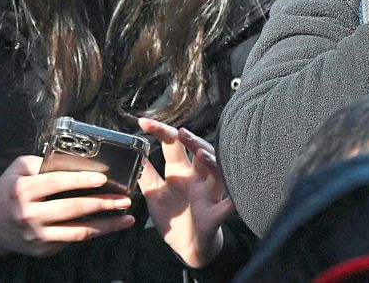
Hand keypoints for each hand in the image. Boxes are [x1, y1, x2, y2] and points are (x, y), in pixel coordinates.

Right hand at [0, 155, 134, 258]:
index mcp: (22, 190)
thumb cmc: (9, 191)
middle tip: (125, 199)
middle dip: (102, 203)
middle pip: (71, 208)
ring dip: (106, 224)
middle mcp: (28, 214)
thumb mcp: (18, 170)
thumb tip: (76, 160)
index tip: (103, 177)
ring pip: (77, 231)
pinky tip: (110, 226)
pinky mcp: (42, 249)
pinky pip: (72, 240)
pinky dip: (93, 233)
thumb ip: (44, 162)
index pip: (56, 183)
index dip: (81, 179)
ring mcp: (36, 235)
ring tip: (126, 217)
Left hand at [138, 118, 233, 268]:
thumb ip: (146, 175)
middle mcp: (197, 178)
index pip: (173, 146)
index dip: (161, 132)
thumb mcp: (155, 195)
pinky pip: (228, 207)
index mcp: (181, 172)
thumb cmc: (175, 217)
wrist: (189, 246)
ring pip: (216, 173)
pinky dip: (234, 202)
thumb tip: (134, 154)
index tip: (143, 122)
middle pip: (199, 152)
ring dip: (211, 163)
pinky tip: (235, 198)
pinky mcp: (216, 214)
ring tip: (201, 154)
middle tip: (180, 132)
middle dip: (192, 141)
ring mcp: (209, 194)